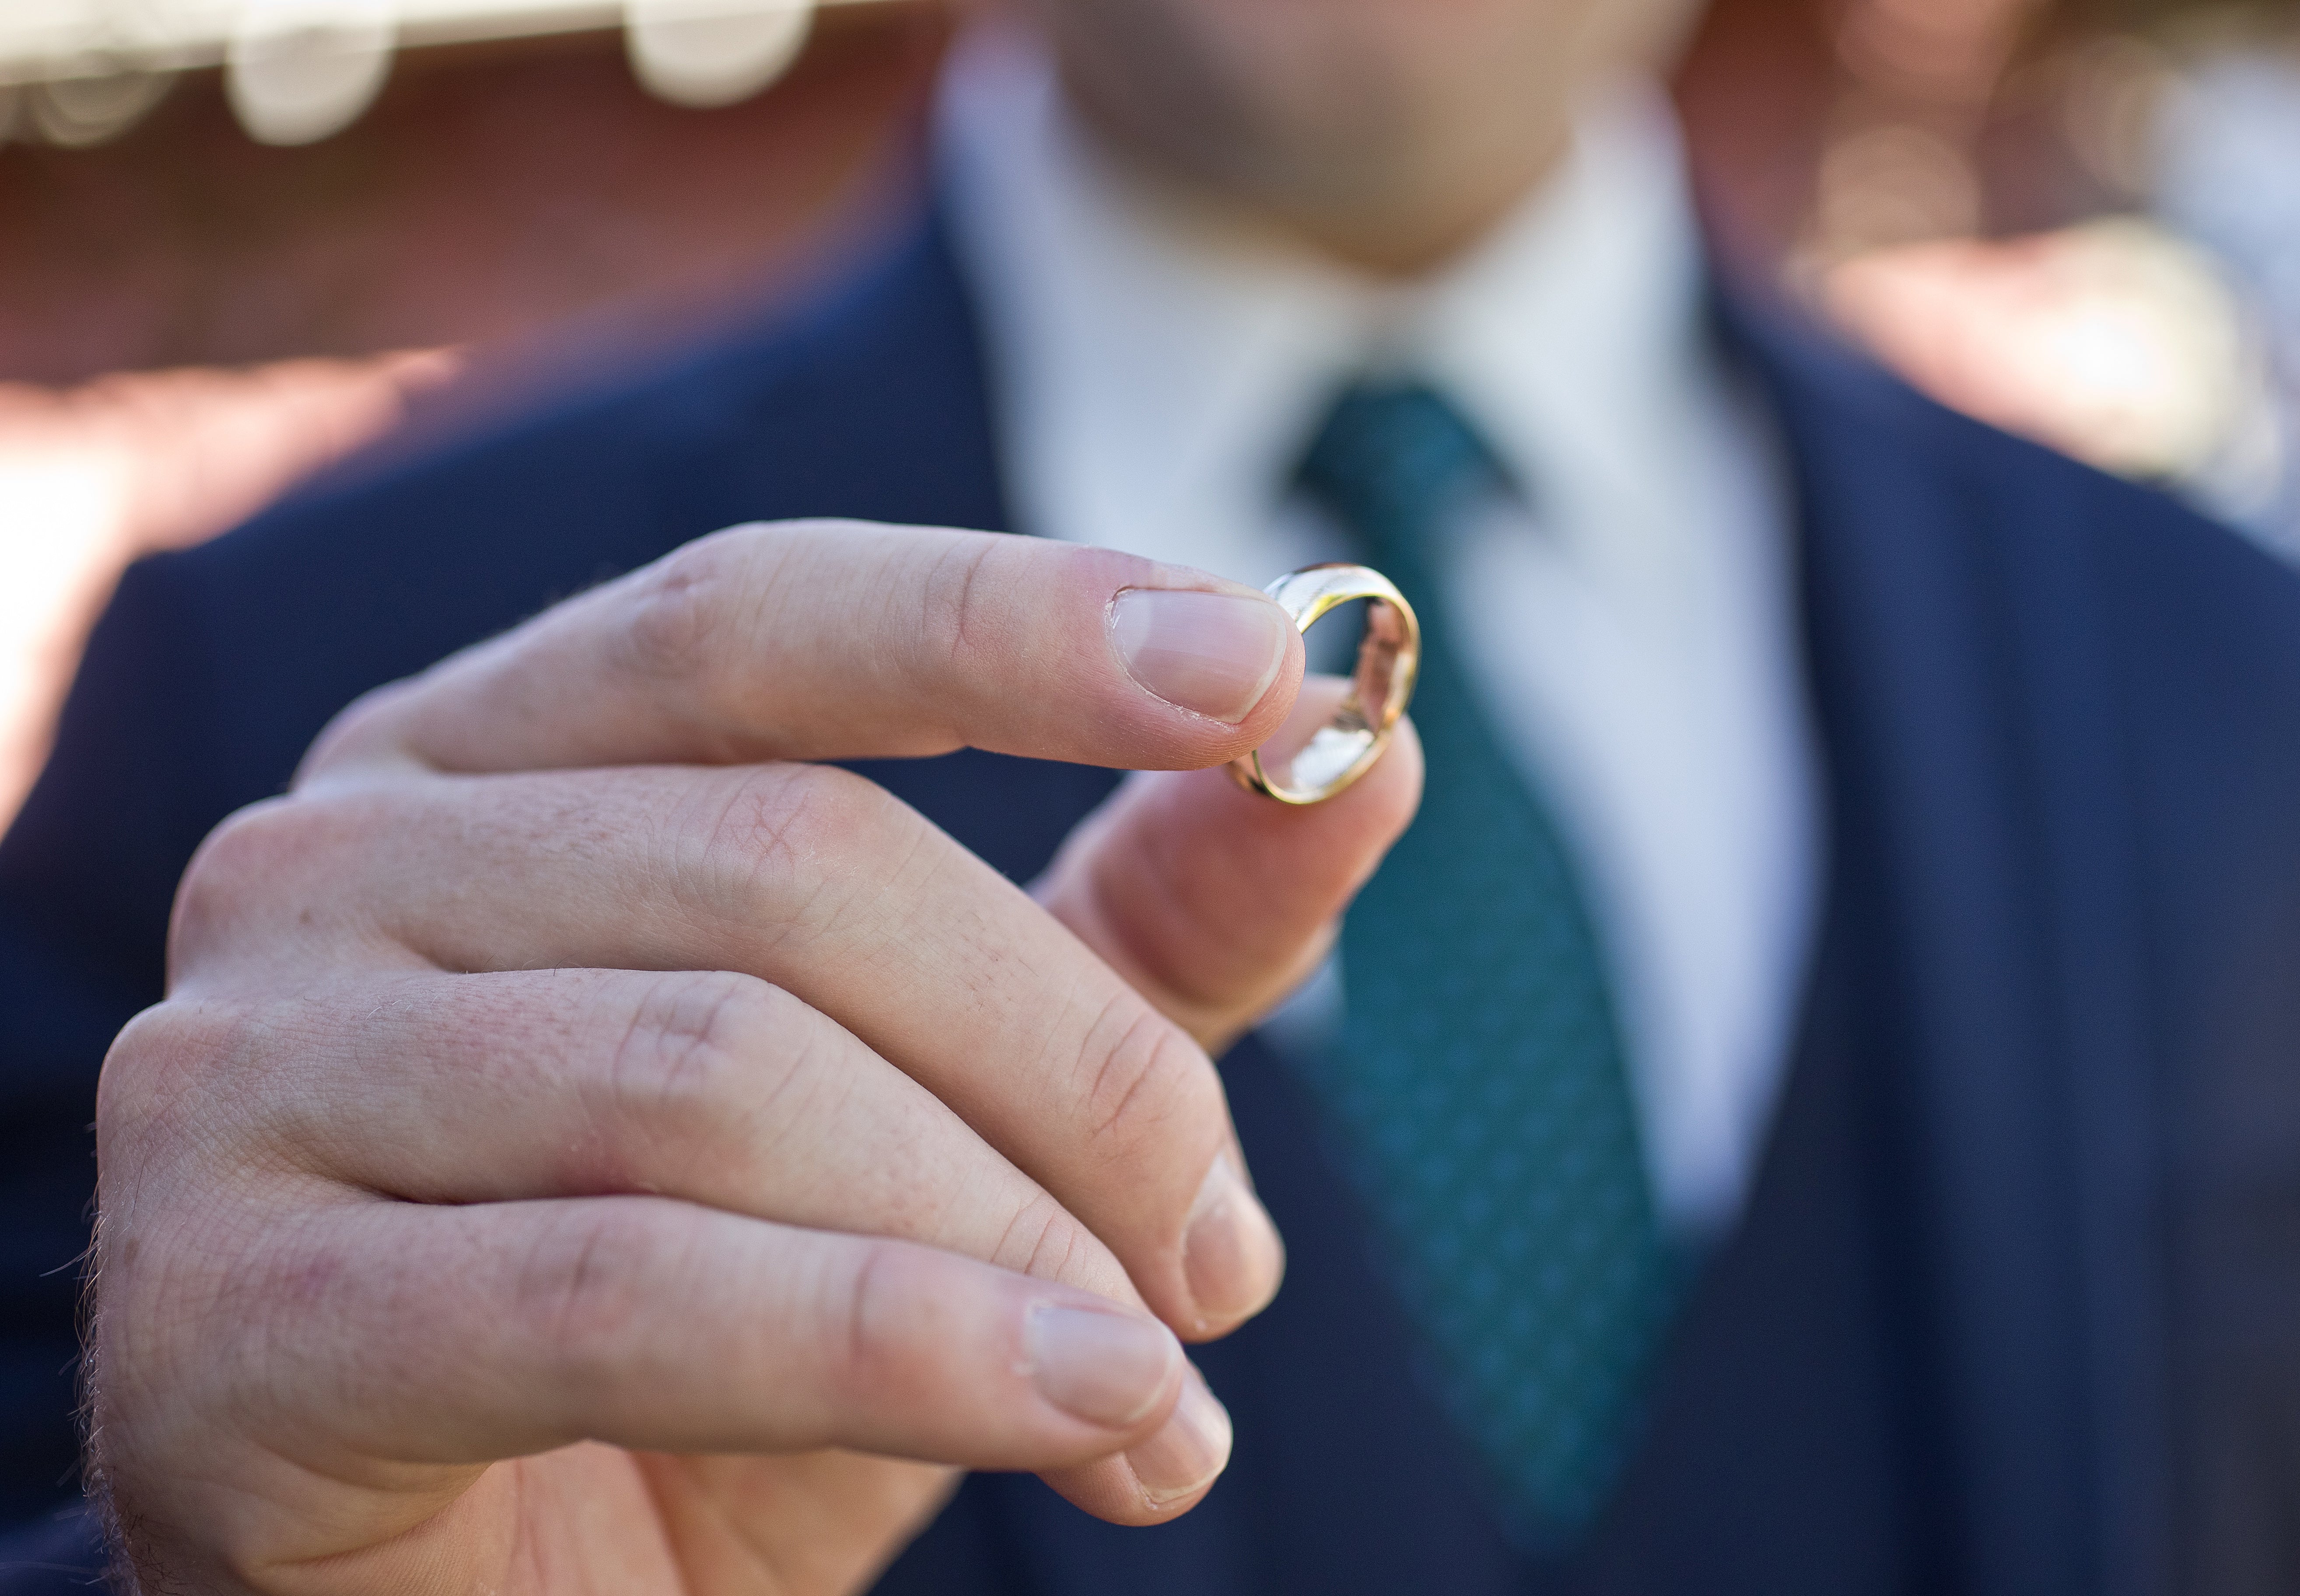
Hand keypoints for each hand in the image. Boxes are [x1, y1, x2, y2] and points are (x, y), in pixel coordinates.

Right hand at [86, 521, 1420, 1594]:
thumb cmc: (735, 1331)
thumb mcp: (968, 1103)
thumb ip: (1142, 924)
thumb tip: (1375, 743)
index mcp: (484, 760)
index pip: (757, 615)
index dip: (1012, 623)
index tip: (1258, 676)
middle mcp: (328, 866)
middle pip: (789, 863)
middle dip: (1077, 1068)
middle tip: (1225, 1261)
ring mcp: (241, 1077)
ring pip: (722, 1072)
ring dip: (1011, 1238)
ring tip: (1159, 1395)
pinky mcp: (225, 1319)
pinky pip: (625, 1286)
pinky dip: (901, 1350)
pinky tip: (1084, 1421)